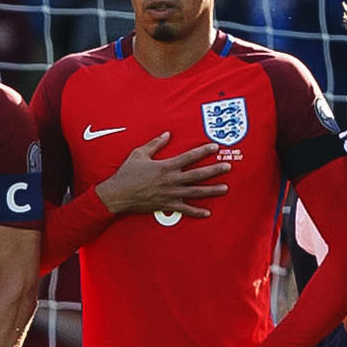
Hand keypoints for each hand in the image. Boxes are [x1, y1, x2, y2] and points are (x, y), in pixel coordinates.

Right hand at [95, 134, 229, 218]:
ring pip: (195, 192)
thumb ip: (155, 144)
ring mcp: (170, 194)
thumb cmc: (127, 173)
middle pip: (198, 174)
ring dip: (211, 190)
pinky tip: (207, 212)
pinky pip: (185, 209)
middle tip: (228, 167)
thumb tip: (167, 134)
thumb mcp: (139, 153)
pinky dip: (196, 212)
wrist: (118, 194)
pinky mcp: (167, 205)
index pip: (189, 157)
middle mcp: (171, 180)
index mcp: (166, 166)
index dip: (203, 151)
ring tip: (225, 188)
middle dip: (214, 170)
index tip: (215, 147)